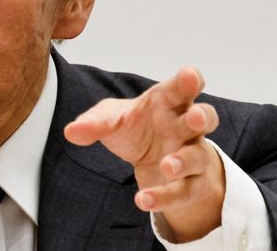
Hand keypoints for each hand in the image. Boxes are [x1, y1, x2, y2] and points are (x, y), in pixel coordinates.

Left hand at [63, 67, 224, 242]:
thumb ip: (94, 122)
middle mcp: (185, 126)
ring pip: (198, 157)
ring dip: (184, 161)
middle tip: (194, 117)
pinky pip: (184, 191)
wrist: (149, 159)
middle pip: (204, 117)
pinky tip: (143, 199)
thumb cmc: (135, 127)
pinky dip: (164, 197)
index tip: (189, 76)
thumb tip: (71, 131)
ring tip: (166, 166)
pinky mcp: (190, 183)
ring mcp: (192, 154)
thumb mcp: (111, 120)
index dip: (188, 79)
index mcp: (168, 102)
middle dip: (202, 116)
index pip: (181, 87)